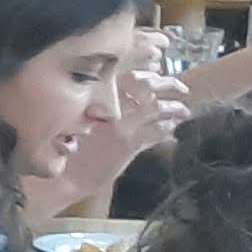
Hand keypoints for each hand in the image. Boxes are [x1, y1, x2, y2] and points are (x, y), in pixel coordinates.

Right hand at [68, 65, 187, 185]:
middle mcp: (110, 106)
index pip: (131, 77)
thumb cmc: (73, 149)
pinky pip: (157, 130)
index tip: (158, 78)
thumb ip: (108, 110)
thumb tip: (133, 102)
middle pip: (148, 86)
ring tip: (184, 112)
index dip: (150, 75)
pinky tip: (172, 130)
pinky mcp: (130, 142)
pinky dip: (167, 129)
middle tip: (182, 90)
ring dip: (175, 109)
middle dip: (169, 85)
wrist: (68, 175)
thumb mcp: (86, 122)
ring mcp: (122, 124)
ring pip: (157, 109)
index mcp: (97, 97)